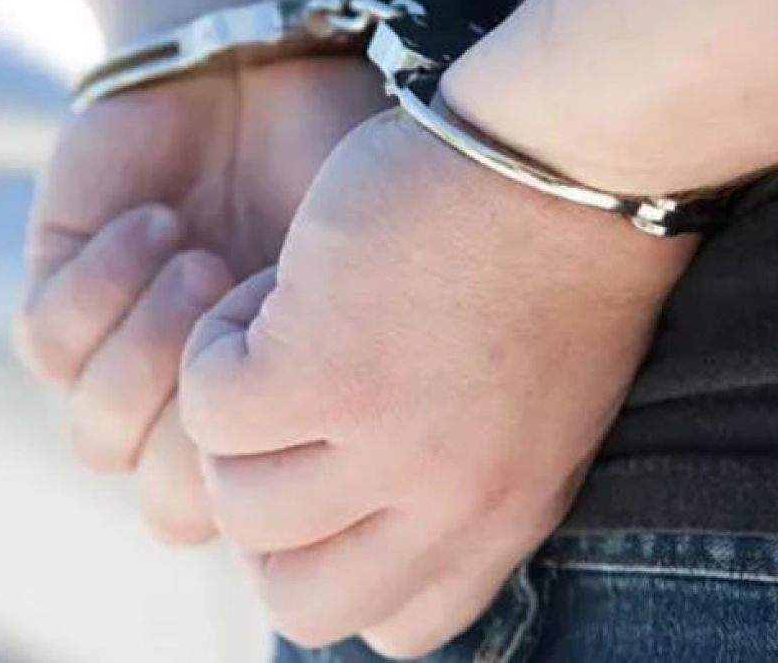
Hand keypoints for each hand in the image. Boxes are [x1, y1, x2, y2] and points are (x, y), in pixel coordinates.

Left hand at [13, 57, 385, 543]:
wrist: (282, 66)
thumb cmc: (348, 185)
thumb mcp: (375, 306)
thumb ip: (368, 420)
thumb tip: (335, 502)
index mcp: (284, 432)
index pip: (261, 543)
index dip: (277, 484)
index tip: (317, 384)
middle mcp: (199, 411)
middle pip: (167, 508)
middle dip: (211, 429)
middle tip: (256, 328)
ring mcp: (126, 357)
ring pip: (96, 438)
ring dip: (154, 347)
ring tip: (204, 258)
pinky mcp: (59, 291)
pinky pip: (48, 344)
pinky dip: (105, 283)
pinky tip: (158, 221)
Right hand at [179, 110, 695, 653]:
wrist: (569, 161)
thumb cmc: (550, 262)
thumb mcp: (532, 414)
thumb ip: (458, 481)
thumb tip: (357, 497)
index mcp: (503, 519)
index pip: (396, 628)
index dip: (338, 566)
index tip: (327, 491)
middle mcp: (447, 502)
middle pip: (299, 602)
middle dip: (267, 524)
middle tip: (279, 429)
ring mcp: (383, 442)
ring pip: (235, 504)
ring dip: (235, 426)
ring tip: (274, 342)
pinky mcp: (320, 369)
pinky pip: (209, 408)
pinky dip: (214, 351)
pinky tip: (265, 296)